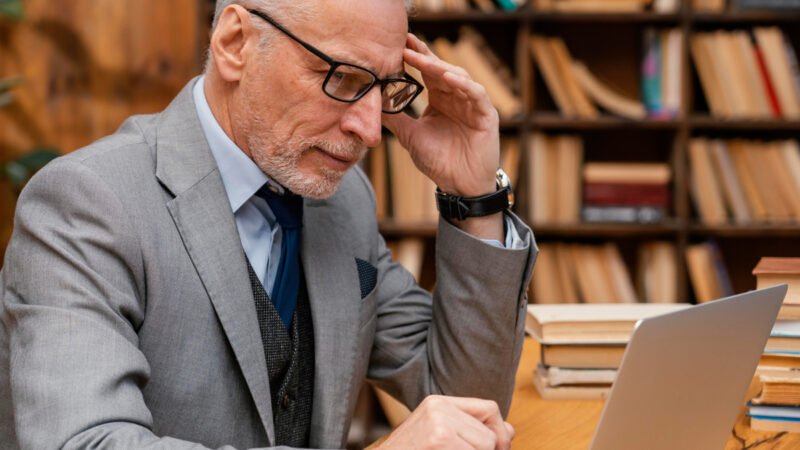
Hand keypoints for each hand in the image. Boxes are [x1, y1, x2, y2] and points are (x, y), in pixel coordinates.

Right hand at [378, 395, 513, 449]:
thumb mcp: (441, 437)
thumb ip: (473, 431)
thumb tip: (509, 431)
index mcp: (438, 403)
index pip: (489, 408)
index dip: (499, 432)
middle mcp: (439, 408)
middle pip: (490, 434)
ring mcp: (438, 424)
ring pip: (486, 446)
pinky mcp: (440, 439)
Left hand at [382, 34, 499, 198]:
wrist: (460, 186)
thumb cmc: (439, 162)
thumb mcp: (410, 137)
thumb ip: (394, 118)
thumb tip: (370, 104)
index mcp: (440, 100)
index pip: (427, 72)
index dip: (415, 58)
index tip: (398, 45)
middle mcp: (457, 97)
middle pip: (441, 69)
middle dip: (424, 56)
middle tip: (406, 43)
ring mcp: (473, 104)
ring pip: (458, 76)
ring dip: (440, 67)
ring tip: (421, 60)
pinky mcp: (486, 114)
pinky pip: (477, 94)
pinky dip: (464, 85)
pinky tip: (448, 77)